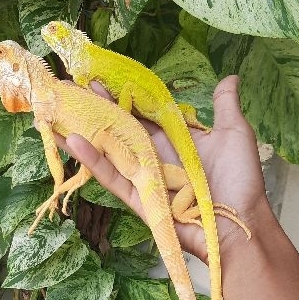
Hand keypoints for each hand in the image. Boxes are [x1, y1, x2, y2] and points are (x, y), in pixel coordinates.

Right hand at [55, 75, 266, 263]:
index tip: (101, 79)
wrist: (240, 222)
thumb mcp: (235, 134)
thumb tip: (229, 76)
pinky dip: (93, 161)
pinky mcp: (138, 198)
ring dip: (83, 130)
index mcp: (173, 141)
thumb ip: (225, 106)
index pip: (142, 114)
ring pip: (108, 151)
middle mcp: (155, 157)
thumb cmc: (240, 181)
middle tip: (70, 87)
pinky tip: (72, 140)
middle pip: (119, 128)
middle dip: (96, 108)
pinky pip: (113, 178)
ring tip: (57, 109)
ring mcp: (145, 177)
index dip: (122, 97)